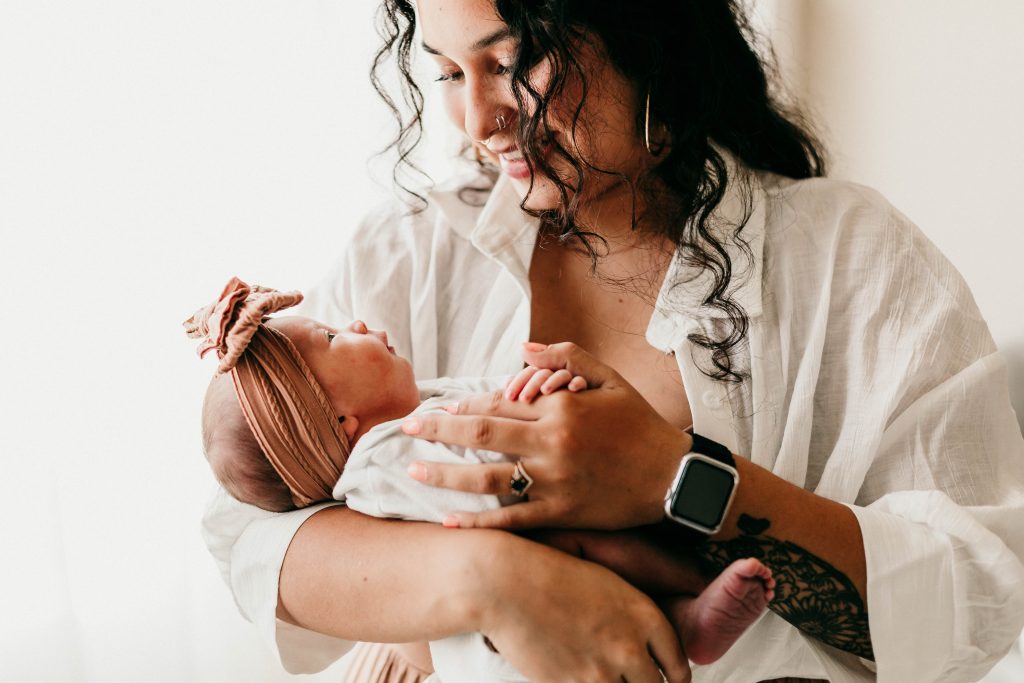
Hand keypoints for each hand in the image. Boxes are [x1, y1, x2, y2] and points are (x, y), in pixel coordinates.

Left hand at [404, 342, 690, 529]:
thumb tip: (521, 350)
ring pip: (486, 478)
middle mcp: (551, 444)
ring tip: (413, 470)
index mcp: (560, 408)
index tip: (439, 407)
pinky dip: (477, 521)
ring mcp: (553, 483)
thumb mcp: (610, 379)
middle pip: (480, 434)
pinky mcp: (560, 514)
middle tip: (406, 428)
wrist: (673, 478)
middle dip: (437, 430)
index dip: (463, 404)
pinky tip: (448, 521)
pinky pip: (510, 519)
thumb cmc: (640, 424)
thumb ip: (566, 357)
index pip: (498, 402)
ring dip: (444, 474)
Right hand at [471, 533, 691, 682]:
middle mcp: (630, 648)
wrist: (507, 583)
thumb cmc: (554, 576)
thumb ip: (635, 621)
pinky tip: (578, 677)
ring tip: (603, 677)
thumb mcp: (609, 587)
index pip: (678, 667)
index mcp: (645, 616)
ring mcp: (600, 672)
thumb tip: (644, 650)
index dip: (676, 680)